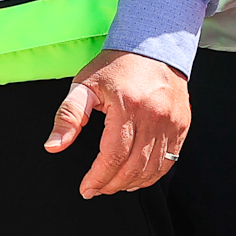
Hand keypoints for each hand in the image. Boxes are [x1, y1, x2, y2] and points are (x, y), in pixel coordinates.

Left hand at [43, 49, 189, 197]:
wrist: (153, 45)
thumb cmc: (115, 65)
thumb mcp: (85, 84)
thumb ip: (68, 116)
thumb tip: (53, 146)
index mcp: (127, 107)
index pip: (113, 155)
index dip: (98, 177)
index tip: (86, 189)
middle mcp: (153, 118)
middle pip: (134, 166)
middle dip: (112, 184)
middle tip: (96, 190)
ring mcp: (171, 124)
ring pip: (153, 168)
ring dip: (132, 183)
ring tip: (113, 187)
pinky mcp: (182, 126)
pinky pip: (170, 160)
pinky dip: (153, 175)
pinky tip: (137, 179)